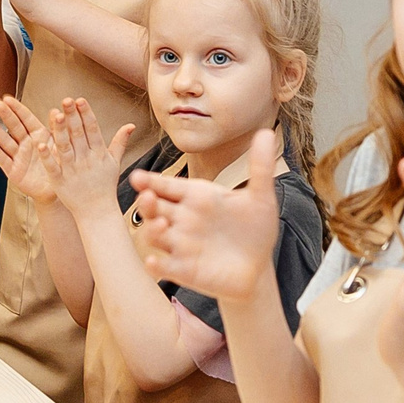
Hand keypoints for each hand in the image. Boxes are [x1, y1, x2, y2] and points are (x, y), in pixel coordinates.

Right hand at [0, 96, 59, 204]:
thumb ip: (58, 129)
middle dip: (5, 115)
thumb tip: (57, 111)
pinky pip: (3, 160)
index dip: (17, 108)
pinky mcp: (13, 171)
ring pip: (5, 141)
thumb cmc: (59, 166)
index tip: (8, 98)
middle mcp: (26, 144)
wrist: (56, 190)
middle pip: (14, 127)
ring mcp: (18, 157)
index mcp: (38, 135)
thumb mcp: (61, 145)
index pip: (26, 119)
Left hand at [46, 99, 133, 217]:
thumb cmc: (105, 186)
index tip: (80, 100)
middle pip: (78, 135)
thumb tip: (130, 126)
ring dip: (60, 132)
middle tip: (66, 100)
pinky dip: (47, 157)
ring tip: (55, 115)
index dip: (86, 114)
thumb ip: (120, 142)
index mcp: (99, 153)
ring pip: (65, 147)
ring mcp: (72, 171)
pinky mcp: (60, 181)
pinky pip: (53, 167)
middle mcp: (86, 160)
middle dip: (72, 117)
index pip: (92, 129)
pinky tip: (40, 145)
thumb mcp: (115, 162)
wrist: (97, 212)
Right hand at [128, 129, 281, 303]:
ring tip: (159, 225)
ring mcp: (181, 245)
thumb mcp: (260, 198)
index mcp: (197, 197)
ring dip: (151, 230)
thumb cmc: (254, 229)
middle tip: (146, 196)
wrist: (258, 267)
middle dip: (147, 202)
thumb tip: (265, 132)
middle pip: (155, 207)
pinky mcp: (184, 270)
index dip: (151, 181)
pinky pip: (165, 266)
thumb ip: (259, 168)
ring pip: (155, 235)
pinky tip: (154, 263)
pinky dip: (157, 265)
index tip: (138, 177)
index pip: (168, 185)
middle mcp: (183, 219)